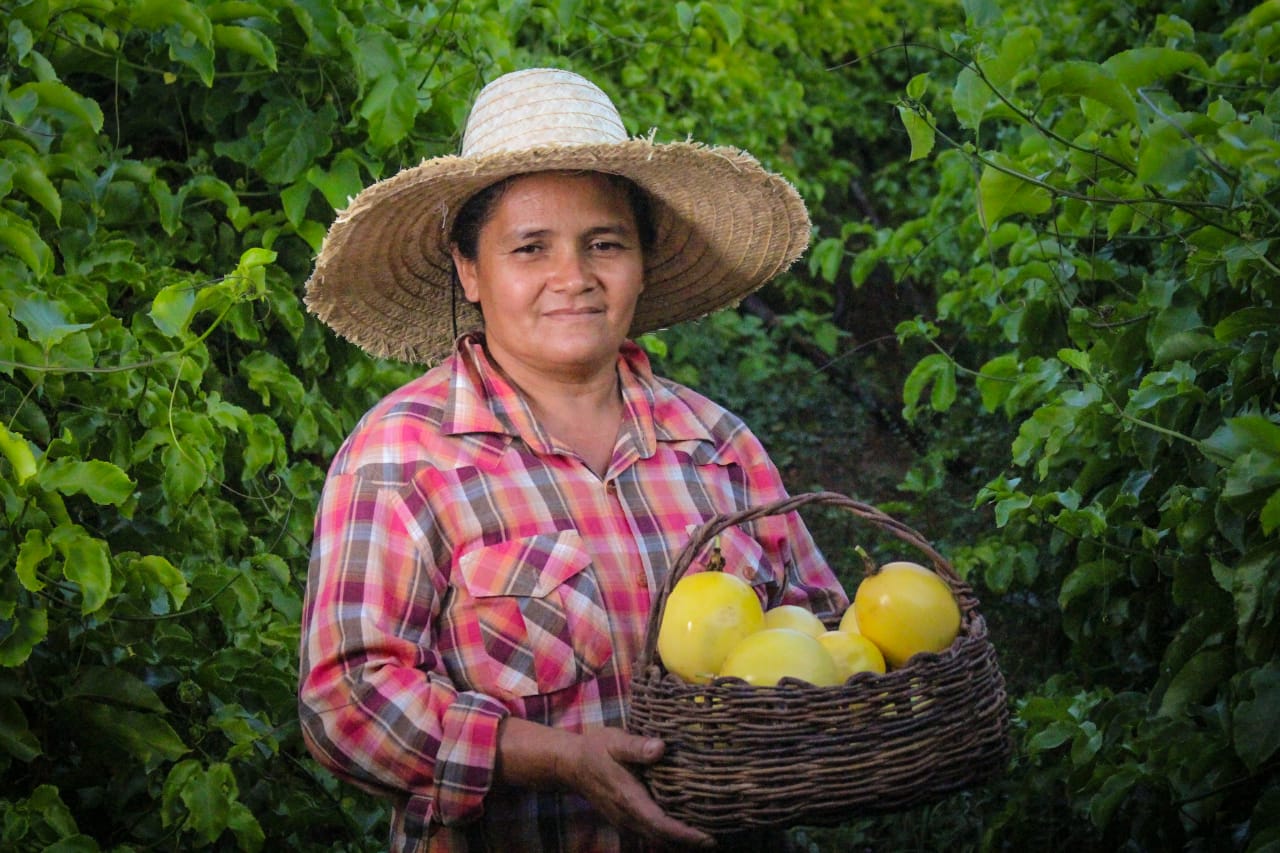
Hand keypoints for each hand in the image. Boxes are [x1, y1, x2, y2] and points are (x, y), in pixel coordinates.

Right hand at [497, 718, 713, 847]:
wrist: (570, 765)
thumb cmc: (596, 750)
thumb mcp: (615, 741)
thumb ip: (637, 746)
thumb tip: (660, 748)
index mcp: (629, 799)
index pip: (661, 824)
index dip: (685, 835)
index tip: (708, 839)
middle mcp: (628, 816)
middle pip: (662, 839)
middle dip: (689, 844)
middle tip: (717, 840)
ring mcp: (626, 821)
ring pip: (656, 839)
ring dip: (680, 843)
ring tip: (706, 838)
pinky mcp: (626, 820)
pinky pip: (650, 834)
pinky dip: (669, 836)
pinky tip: (684, 829)